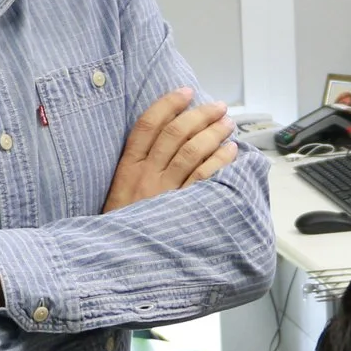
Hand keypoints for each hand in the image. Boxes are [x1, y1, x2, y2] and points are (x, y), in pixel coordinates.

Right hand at [104, 89, 237, 212]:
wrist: (119, 259)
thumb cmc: (123, 225)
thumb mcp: (119, 192)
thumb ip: (139, 167)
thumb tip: (168, 141)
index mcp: (128, 168)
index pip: (147, 125)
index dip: (167, 104)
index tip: (184, 91)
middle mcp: (146, 175)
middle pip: (175, 134)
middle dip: (199, 115)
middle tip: (217, 107)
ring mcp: (164, 191)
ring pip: (192, 151)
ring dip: (213, 133)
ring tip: (228, 123)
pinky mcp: (181, 208)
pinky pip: (204, 177)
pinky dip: (219, 160)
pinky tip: (231, 151)